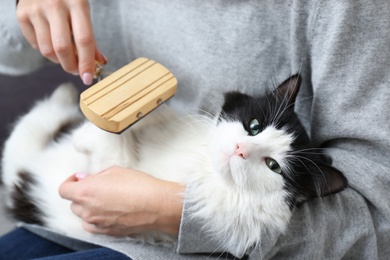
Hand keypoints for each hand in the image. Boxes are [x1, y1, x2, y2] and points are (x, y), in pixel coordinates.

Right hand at [16, 0, 106, 84]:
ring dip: (58, 61)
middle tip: (77, 71)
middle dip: (71, 66)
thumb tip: (100, 63)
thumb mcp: (83, 11)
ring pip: (47, 50)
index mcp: (77, 3)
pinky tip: (51, 42)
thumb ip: (90, 37)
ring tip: (65, 56)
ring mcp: (36, 9)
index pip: (84, 40)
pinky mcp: (22, 14)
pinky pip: (35, 45)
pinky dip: (46, 50)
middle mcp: (55, 5)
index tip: (88, 78)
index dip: (87, 63)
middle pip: (63, 48)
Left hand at [58, 167, 184, 235]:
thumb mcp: (115, 171)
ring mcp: (97, 223)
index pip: (64, 190)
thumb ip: (95, 176)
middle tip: (97, 187)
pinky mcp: (107, 232)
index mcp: (86, 192)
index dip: (70, 182)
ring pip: (83, 216)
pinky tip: (109, 212)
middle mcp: (87, 210)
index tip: (80, 178)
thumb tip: (84, 179)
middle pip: (73, 203)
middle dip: (81, 194)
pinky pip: (93, 226)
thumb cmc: (138, 185)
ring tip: (105, 200)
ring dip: (88, 208)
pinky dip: (96, 219)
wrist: (157, 205)